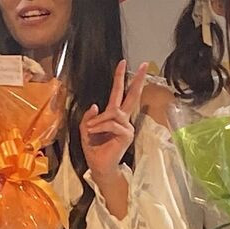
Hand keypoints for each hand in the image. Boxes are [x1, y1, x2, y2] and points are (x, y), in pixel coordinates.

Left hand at [79, 60, 147, 181]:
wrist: (99, 166)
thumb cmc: (94, 148)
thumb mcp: (85, 129)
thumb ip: (88, 117)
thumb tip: (96, 105)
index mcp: (113, 115)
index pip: (119, 93)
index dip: (121, 77)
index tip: (124, 62)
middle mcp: (123, 118)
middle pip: (132, 95)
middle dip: (137, 79)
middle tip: (144, 65)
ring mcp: (127, 126)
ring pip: (113, 113)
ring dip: (98, 121)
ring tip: (90, 130)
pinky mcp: (127, 134)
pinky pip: (112, 124)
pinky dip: (100, 127)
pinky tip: (94, 132)